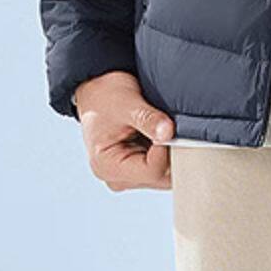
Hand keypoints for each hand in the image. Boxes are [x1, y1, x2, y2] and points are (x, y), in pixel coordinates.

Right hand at [73, 72, 176, 190]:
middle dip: (173, 153)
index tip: (169, 126)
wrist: (98, 92)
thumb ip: (148, 119)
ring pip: (165, 175)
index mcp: (107, 166)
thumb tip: (168, 133)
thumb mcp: (127, 103)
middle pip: (161, 178)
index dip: (167, 149)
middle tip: (172, 125)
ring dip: (171, 152)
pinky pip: (163, 168)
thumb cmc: (106, 96)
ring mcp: (128, 177)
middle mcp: (116, 178)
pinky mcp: (137, 171)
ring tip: (161, 128)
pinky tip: (160, 134)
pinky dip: (168, 151)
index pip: (152, 171)